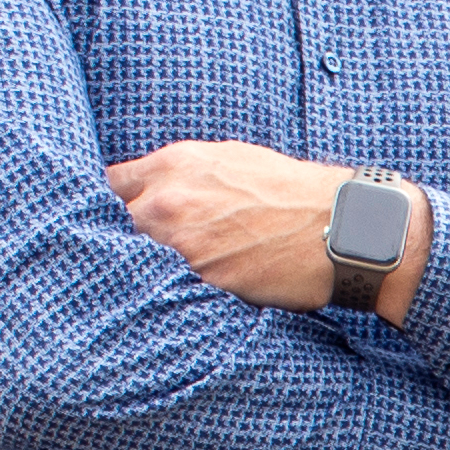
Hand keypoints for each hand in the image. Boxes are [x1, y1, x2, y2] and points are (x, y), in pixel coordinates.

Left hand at [108, 140, 348, 309]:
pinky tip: (194, 288)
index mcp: (174, 165)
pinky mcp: (201, 281)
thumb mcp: (232, 160)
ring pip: (138, 262)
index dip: (118, 203)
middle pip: (116, 226)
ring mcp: (181, 244)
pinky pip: (171, 287)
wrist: (338, 227)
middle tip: (152, 249)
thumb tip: (155, 189)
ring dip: (150, 267)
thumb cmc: (291, 192)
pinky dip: (177, 289)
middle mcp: (168, 201)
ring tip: (176, 271)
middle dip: (130, 237)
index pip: (111, 184)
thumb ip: (185, 174)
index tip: (124, 216)